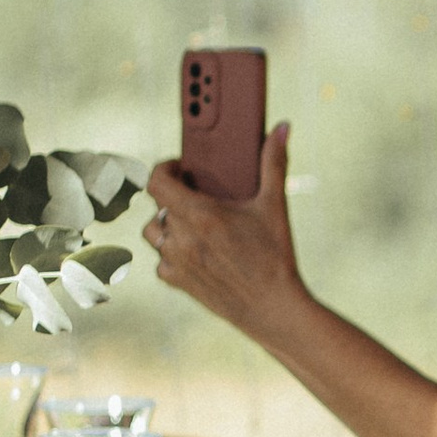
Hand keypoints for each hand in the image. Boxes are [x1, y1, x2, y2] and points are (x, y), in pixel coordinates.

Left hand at [144, 123, 310, 335]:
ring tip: (193, 224)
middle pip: (157, 205)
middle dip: (173, 196)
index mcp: (200, 214)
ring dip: (168, 224)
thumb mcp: (275, 206)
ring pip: (154, 231)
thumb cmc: (275, 256)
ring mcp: (175, 260)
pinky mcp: (176, 282)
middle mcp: (181, 236)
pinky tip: (196, 252)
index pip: (156, 181)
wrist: (273, 309)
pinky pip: (161, 260)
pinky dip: (173, 253)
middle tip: (196, 197)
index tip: (179, 169)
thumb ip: (274, 162)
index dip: (164, 169)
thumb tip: (282, 127)